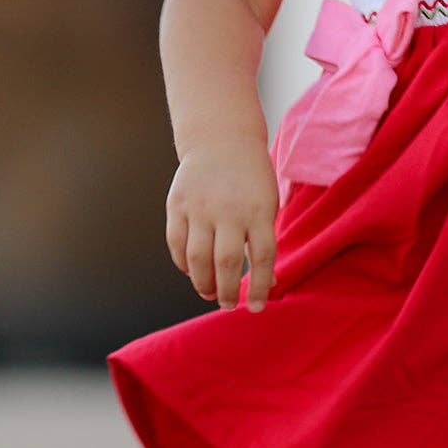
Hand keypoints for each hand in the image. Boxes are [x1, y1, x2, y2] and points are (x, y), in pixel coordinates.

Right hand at [165, 135, 278, 312]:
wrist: (221, 140)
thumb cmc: (251, 179)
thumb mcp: (268, 203)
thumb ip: (265, 240)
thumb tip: (270, 284)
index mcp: (259, 210)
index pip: (262, 257)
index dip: (261, 286)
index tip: (258, 307)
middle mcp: (229, 210)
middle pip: (227, 263)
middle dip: (228, 292)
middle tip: (229, 305)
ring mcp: (200, 207)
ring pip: (198, 259)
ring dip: (203, 283)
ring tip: (211, 293)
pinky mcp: (178, 205)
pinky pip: (177, 243)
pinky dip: (183, 263)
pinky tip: (192, 271)